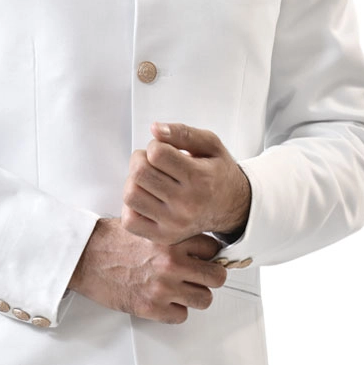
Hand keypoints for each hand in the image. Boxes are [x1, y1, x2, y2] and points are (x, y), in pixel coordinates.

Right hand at [68, 217, 227, 323]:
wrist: (84, 257)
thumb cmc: (110, 240)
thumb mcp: (147, 226)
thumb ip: (172, 235)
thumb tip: (196, 247)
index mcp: (172, 239)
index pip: (214, 248)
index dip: (209, 253)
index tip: (204, 257)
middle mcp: (172, 264)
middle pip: (216, 277)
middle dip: (209, 277)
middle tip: (198, 276)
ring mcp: (163, 288)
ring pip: (204, 299)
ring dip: (194, 295)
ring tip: (180, 289)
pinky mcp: (152, 308)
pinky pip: (181, 315)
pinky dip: (175, 310)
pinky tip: (163, 300)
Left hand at [121, 122, 251, 245]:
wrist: (233, 207)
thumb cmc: (219, 173)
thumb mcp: (210, 144)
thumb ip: (182, 133)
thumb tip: (155, 129)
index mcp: (199, 177)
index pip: (156, 153)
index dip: (155, 145)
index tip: (163, 150)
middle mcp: (187, 203)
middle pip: (139, 173)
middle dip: (140, 160)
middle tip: (152, 162)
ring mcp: (175, 223)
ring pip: (131, 195)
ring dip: (134, 182)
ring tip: (149, 180)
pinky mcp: (165, 236)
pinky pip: (130, 221)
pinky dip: (132, 207)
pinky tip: (147, 198)